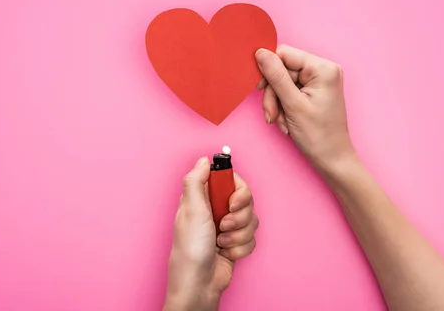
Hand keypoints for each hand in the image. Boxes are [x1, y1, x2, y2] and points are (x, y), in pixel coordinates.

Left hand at [164, 157, 257, 310]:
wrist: (198, 284)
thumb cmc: (190, 249)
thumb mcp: (191, 210)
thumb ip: (196, 181)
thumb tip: (204, 160)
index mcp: (203, 198)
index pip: (231, 179)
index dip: (238, 189)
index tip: (233, 201)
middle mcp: (216, 210)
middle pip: (246, 199)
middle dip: (239, 216)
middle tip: (224, 225)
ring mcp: (227, 227)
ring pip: (252, 220)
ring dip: (238, 234)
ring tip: (221, 243)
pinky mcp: (236, 243)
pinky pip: (252, 238)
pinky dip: (240, 248)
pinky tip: (225, 254)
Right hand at [255, 45, 354, 175]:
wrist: (332, 159)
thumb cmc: (318, 136)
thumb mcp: (292, 104)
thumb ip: (276, 76)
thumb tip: (260, 52)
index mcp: (323, 68)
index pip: (285, 54)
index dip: (269, 71)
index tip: (260, 90)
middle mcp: (324, 69)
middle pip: (283, 70)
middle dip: (273, 94)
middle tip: (272, 115)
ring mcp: (321, 80)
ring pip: (283, 82)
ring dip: (277, 103)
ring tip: (281, 122)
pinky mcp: (316, 90)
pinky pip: (290, 91)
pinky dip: (284, 106)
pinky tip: (286, 121)